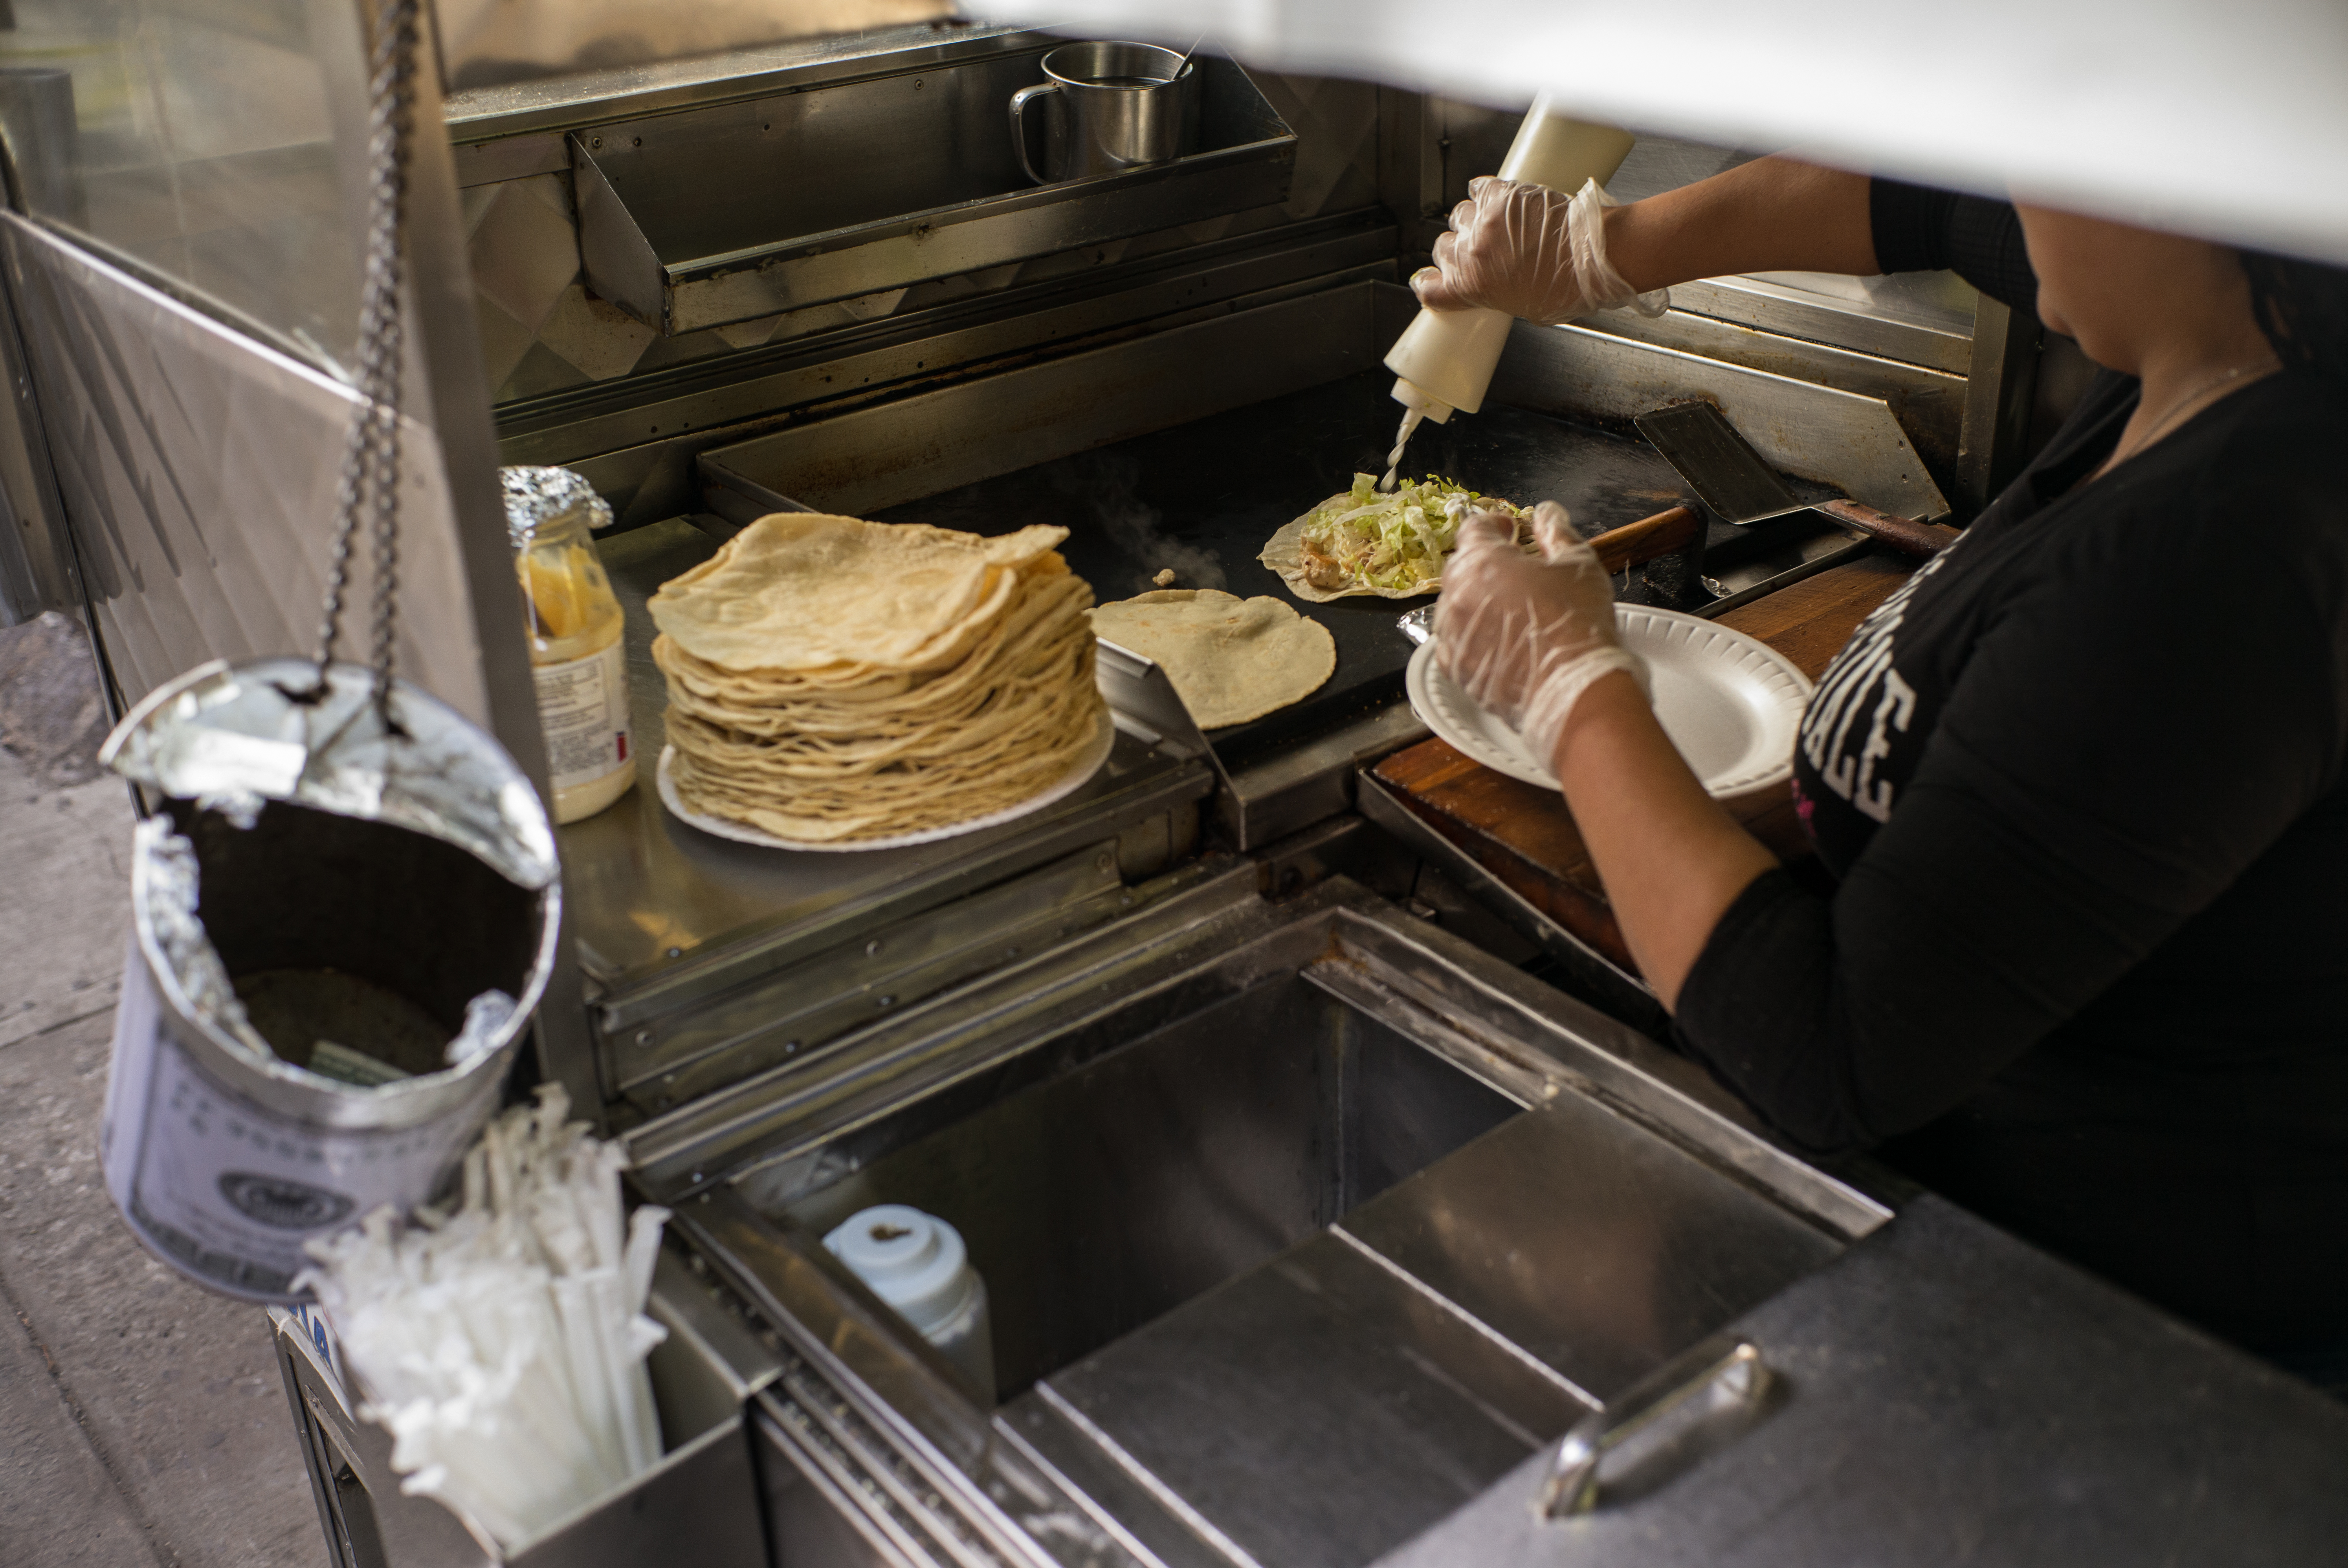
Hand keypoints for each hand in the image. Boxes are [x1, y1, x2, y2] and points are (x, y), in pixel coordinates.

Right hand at [1411, 176, 1667, 323]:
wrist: (1595, 256)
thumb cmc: (1568, 287)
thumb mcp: (1524, 309)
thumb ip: (1494, 296)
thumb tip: (1489, 286)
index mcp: (1471, 288)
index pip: (1428, 287)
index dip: (1429, 283)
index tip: (1431, 281)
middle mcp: (1471, 254)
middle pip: (1442, 248)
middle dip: (1458, 250)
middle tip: (1480, 252)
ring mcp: (1484, 222)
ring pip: (1460, 216)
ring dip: (1474, 221)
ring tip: (1497, 225)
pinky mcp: (1501, 195)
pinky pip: (1478, 187)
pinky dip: (1485, 193)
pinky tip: (1499, 200)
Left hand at [1435, 502, 1648, 770]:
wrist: (1573, 694)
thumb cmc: (1576, 624)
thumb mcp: (1578, 565)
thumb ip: (1557, 533)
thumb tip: (1547, 513)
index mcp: (1481, 562)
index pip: (1474, 528)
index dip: (1494, 525)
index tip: (1511, 531)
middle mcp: (1455, 596)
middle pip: (1462, 567)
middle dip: (1486, 563)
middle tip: (1516, 570)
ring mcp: (1451, 635)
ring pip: (1456, 605)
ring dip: (1478, 600)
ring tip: (1512, 609)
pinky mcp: (1455, 669)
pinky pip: (1457, 641)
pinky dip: (1474, 635)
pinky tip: (1502, 640)